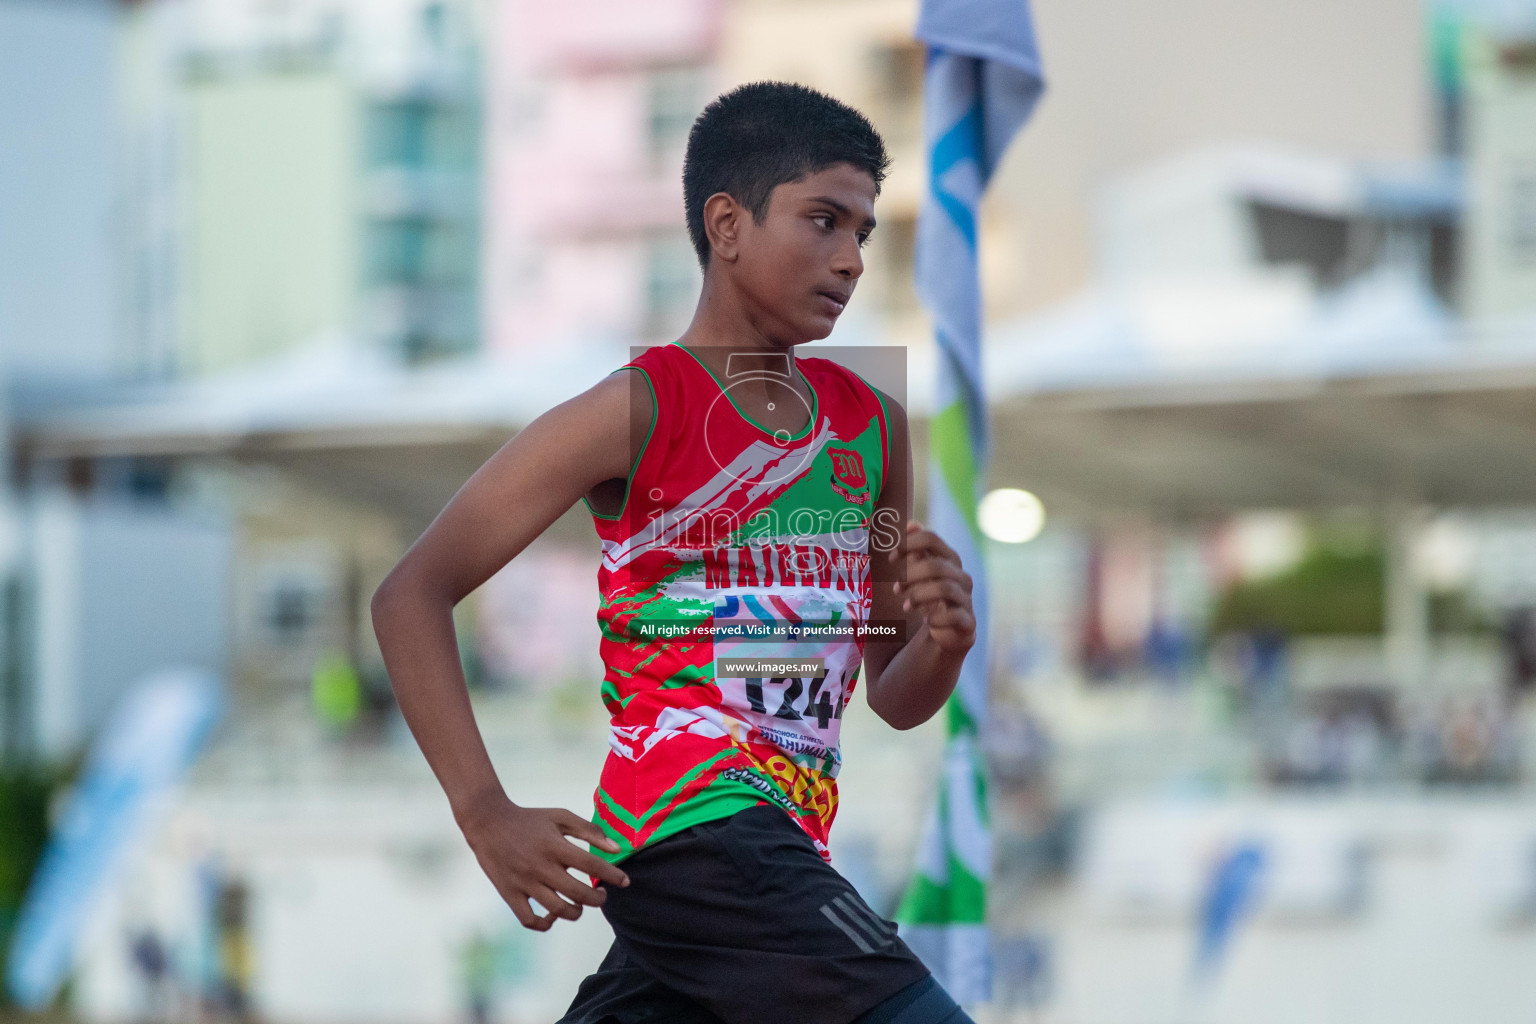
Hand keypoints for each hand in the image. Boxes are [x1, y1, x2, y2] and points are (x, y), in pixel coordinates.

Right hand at [456, 791, 629, 930]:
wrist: (488, 823)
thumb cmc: (530, 819)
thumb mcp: (560, 816)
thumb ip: (589, 831)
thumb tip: (615, 849)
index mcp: (554, 846)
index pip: (591, 865)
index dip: (612, 875)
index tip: (625, 881)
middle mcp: (540, 867)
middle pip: (578, 894)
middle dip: (598, 899)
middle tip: (602, 895)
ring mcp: (524, 883)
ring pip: (557, 910)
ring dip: (576, 912)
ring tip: (580, 903)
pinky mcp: (509, 894)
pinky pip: (530, 921)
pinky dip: (546, 923)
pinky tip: (554, 913)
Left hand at [890, 519, 975, 653]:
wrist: (948, 630)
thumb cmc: (931, 597)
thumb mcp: (921, 573)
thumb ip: (917, 550)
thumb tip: (911, 524)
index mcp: (949, 559)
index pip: (932, 539)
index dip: (908, 544)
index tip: (891, 558)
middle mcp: (961, 576)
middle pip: (935, 566)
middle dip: (910, 576)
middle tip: (897, 588)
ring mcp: (966, 598)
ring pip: (944, 589)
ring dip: (919, 596)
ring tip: (905, 606)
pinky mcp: (968, 621)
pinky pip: (954, 616)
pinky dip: (935, 618)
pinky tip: (925, 620)